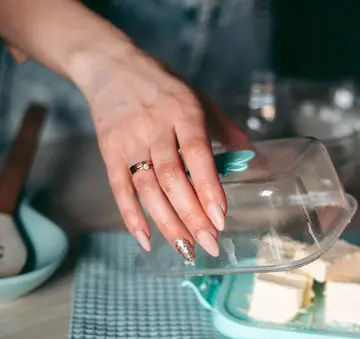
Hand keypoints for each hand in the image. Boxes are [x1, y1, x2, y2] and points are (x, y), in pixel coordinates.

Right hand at [76, 48, 248, 260]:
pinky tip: (147, 241)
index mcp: (182, 111)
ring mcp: (129, 140)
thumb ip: (224, 127)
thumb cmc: (164, 87)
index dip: (208, 187)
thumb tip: (250, 154)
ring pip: (147, 189)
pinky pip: (120, 189)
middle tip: (209, 244)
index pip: (197, 153)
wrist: (110, 67)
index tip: (221, 217)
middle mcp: (154, 127)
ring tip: (186, 249)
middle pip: (172, 177)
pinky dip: (132, 217)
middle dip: (191, 215)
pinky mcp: (109, 152)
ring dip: (167, 223)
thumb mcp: (198, 98)